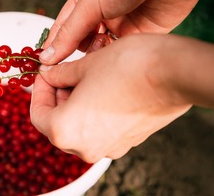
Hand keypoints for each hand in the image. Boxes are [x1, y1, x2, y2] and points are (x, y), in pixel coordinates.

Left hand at [31, 34, 213, 161]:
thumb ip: (59, 74)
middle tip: (62, 72)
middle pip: (58, 123)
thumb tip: (48, 75)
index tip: (45, 74)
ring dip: (75, 102)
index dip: (38, 90)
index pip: (38, 114)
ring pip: (79, 126)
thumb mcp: (84, 65)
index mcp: (66, 130)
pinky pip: (100, 128)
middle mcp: (86, 147)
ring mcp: (109, 147)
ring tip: (84, 74)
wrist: (175, 73)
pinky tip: (101, 86)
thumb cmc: (129, 67)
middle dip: (57, 96)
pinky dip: (93, 110)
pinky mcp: (127, 141)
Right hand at [39, 0, 204, 64]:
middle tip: (71, 62)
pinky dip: (113, 55)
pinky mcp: (139, 35)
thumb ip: (70, 31)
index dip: (53, 46)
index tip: (44, 66)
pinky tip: (113, 52)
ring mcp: (120, 24)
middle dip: (75, 50)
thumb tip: (47, 56)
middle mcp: (101, 12)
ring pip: (98, 50)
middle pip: (79, 41)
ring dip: (95, 53)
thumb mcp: (91, 2)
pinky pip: (119, 52)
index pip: (62, 27)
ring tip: (98, 47)